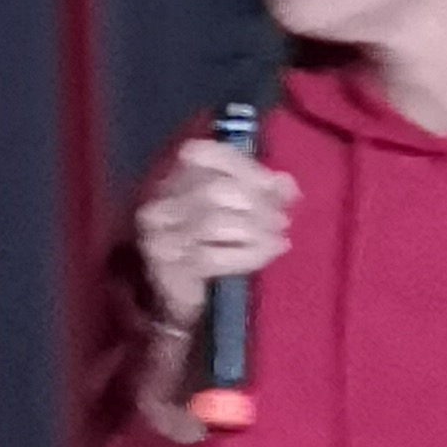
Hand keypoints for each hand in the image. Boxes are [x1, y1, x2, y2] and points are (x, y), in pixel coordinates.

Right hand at [134, 139, 295, 336]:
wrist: (179, 290)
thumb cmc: (209, 239)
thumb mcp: (234, 205)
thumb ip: (259, 188)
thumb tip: (286, 185)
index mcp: (174, 173)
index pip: (207, 155)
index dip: (250, 170)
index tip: (281, 190)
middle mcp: (160, 199)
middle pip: (212, 189)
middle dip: (257, 204)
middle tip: (282, 221)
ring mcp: (160, 234)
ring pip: (213, 223)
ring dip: (255, 232)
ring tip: (277, 240)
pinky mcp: (168, 268)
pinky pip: (212, 257)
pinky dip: (246, 255)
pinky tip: (265, 255)